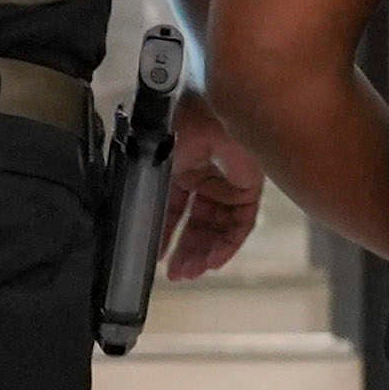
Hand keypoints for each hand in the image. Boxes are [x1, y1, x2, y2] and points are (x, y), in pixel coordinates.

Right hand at [161, 114, 268, 283]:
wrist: (206, 115)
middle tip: (176, 274)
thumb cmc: (178, 129)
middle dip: (187, 250)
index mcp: (184, 167)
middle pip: (199, 222)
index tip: (158, 257)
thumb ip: (150, 192)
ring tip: (191, 272)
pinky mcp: (250, 187)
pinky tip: (214, 261)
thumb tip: (138, 222)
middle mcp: (208, 177)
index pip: (176, 209)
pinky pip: (241, 223)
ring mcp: (230, 182)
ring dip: (206, 252)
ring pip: (219, 227)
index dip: (167, 234)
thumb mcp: (156, 165)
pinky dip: (228, 244)